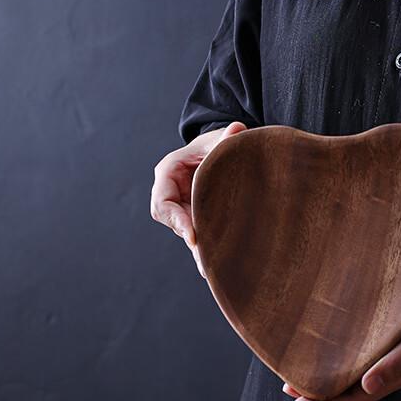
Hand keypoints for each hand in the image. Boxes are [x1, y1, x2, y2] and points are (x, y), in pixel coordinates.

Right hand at [150, 121, 246, 276]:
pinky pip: (201, 236)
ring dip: (200, 251)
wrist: (226, 150)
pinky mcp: (199, 218)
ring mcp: (185, 208)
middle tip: (205, 260)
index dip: (176, 220)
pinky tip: (216, 269)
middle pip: (175, 222)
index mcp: (169, 172)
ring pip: (189, 232)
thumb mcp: (220, 139)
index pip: (163, 202)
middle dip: (191, 240)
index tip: (192, 234)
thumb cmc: (217, 142)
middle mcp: (172, 193)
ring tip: (211, 270)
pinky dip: (208, 250)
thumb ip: (227, 139)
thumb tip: (238, 130)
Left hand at [284, 273, 400, 400]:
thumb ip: (397, 362)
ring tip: (300, 366)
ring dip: (328, 370)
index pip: (354, 396)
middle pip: (349, 386)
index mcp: (397, 375)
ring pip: (354, 368)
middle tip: (286, 387)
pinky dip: (344, 349)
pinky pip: (363, 347)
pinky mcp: (393, 333)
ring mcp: (392, 351)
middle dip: (319, 390)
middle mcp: (391, 367)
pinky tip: (329, 341)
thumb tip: (366, 386)